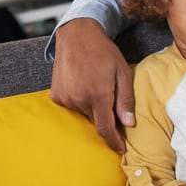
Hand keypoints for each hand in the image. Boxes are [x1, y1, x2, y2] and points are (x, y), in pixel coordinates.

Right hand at [50, 18, 134, 153]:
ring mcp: (65, 98)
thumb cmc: (104, 52)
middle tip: (112, 99)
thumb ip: (126, 99)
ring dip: (93, 106)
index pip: (106, 129)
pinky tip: (84, 83)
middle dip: (107, 117)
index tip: (121, 150)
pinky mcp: (56, 95)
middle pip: (97, 120)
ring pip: (84, 113)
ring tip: (97, 85)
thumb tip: (129, 123)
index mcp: (98, 94)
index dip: (114, 142)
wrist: (77, 36)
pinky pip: (72, 106)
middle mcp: (79, 99)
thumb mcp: (123, 72)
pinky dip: (81, 100)